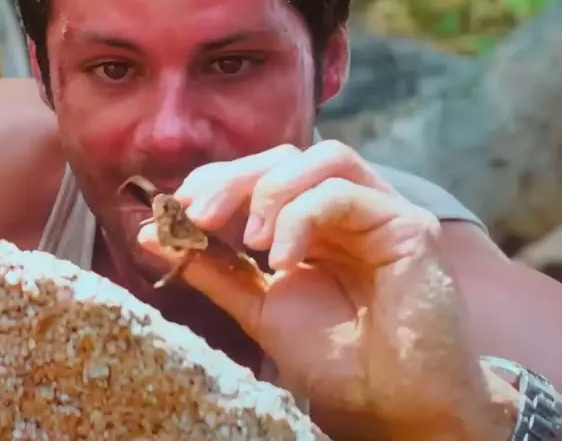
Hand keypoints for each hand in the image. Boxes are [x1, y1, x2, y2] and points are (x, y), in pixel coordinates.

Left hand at [138, 142, 504, 438]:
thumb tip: (152, 233)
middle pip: (285, 157)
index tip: (172, 212)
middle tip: (196, 215)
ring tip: (248, 239)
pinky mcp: (410, 225)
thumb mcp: (258, 307)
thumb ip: (212, 268)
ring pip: (323, 157)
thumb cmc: (339, 359)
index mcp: (311, 221)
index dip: (213, 182)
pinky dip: (303, 216)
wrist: (395, 403)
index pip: (258, 174)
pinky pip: (344, 193)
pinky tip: (282, 259)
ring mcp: (380, 211)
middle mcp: (347, 208)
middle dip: (232, 179)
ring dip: (271, 188)